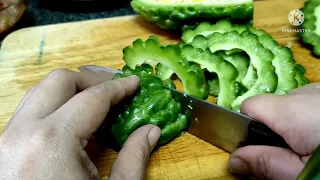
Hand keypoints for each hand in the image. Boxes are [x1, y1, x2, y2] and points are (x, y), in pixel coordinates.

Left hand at [0, 66, 160, 179]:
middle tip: (115, 89)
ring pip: (39, 94)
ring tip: (98, 102)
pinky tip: (76, 125)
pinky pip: (31, 115)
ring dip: (71, 92)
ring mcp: (5, 142)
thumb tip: (151, 131)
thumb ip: (133, 158)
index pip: (92, 97)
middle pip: (58, 81)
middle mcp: (21, 134)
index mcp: (51, 142)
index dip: (119, 87)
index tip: (134, 82)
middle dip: (91, 80)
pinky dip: (55, 109)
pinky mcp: (2, 151)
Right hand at [228, 83, 319, 179]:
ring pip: (291, 104)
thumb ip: (266, 163)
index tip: (259, 148)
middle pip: (271, 107)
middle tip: (293, 155)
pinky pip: (308, 101)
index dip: (246, 127)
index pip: (249, 106)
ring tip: (312, 145)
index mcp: (290, 110)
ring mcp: (318, 91)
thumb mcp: (300, 173)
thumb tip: (234, 160)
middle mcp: (304, 92)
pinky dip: (309, 115)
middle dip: (274, 128)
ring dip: (293, 122)